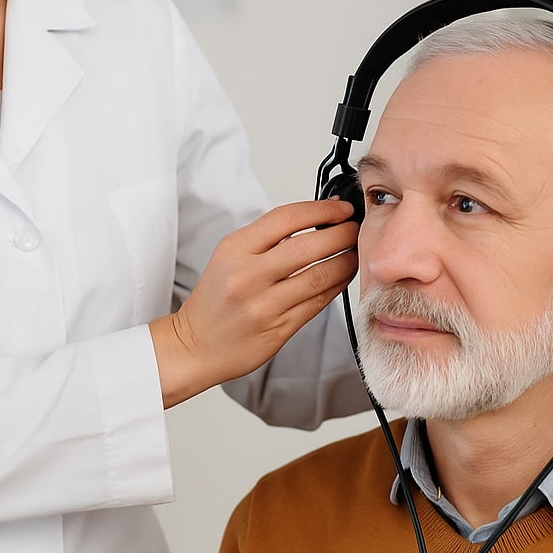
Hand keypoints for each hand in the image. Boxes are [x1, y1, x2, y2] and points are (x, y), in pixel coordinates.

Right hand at [150, 199, 358, 408]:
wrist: (196, 344)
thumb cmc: (215, 299)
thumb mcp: (229, 256)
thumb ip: (268, 239)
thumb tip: (316, 219)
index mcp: (235, 249)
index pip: (287, 218)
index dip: (321, 209)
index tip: (340, 208)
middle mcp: (248, 276)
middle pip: (309, 246)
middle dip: (342, 233)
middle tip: (355, 228)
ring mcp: (264, 305)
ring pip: (320, 276)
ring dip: (346, 260)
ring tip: (355, 251)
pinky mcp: (279, 329)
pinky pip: (318, 302)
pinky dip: (337, 286)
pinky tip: (343, 276)